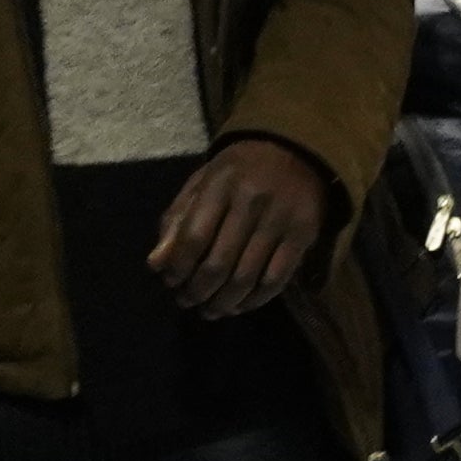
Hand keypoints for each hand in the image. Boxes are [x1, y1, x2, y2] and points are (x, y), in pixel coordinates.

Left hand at [150, 139, 341, 318]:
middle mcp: (251, 202)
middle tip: (188, 302)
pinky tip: (241, 306)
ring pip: (247, 277)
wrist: (297, 149)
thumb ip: (177, 220)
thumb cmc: (240, 169)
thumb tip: (156, 264)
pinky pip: (277, 279)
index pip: (193, 237)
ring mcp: (280, 220)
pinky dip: (256, 299)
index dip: (179, 267)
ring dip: (225, 302)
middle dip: (199, 291)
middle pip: (219, 263)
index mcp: (220, 185)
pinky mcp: (303, 235)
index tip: (171, 282)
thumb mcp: (202, 183)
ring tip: (212, 311)